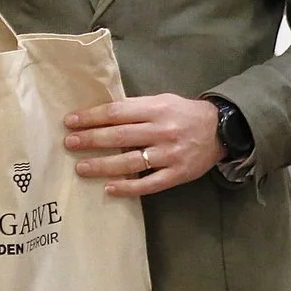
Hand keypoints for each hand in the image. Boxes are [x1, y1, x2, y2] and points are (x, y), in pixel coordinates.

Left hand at [65, 93, 223, 196]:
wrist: (221, 130)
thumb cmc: (183, 113)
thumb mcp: (161, 101)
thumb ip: (135, 108)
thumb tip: (100, 115)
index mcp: (156, 109)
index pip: (117, 112)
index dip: (92, 117)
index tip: (70, 121)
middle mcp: (162, 131)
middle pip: (120, 136)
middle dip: (91, 140)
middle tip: (69, 143)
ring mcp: (170, 155)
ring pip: (131, 162)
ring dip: (103, 165)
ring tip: (81, 167)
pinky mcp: (178, 174)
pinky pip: (149, 184)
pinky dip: (128, 188)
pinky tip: (109, 189)